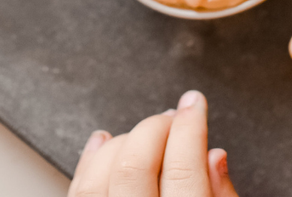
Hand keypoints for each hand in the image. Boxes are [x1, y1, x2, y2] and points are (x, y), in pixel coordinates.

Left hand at [67, 90, 239, 196]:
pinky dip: (89, 161)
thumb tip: (214, 156)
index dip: (190, 127)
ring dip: (123, 143)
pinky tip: (104, 142)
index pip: (184, 171)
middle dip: (155, 128)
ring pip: (99, 178)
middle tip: (173, 116)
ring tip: (146, 132)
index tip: (194, 102)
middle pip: (135, 167)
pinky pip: (77, 193)